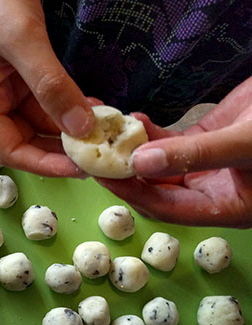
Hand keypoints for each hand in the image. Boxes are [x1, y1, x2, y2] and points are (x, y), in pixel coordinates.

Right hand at [0, 0, 93, 176]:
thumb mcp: (22, 40)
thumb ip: (50, 85)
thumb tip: (82, 128)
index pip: (10, 150)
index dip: (45, 164)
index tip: (82, 167)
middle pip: (29, 139)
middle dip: (63, 148)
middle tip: (102, 153)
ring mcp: (9, 84)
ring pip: (43, 119)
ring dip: (72, 126)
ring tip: (106, 130)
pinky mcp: (25, 68)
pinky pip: (50, 97)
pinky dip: (72, 104)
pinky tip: (96, 105)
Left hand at [96, 76, 251, 227]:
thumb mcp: (247, 145)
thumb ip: (195, 155)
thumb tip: (138, 163)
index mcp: (225, 208)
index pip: (166, 208)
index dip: (132, 195)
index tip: (100, 177)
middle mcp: (212, 192)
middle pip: (155, 188)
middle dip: (122, 172)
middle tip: (89, 154)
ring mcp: (208, 166)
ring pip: (159, 163)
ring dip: (131, 148)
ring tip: (102, 131)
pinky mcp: (207, 140)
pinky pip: (170, 141)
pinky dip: (150, 131)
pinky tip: (131, 116)